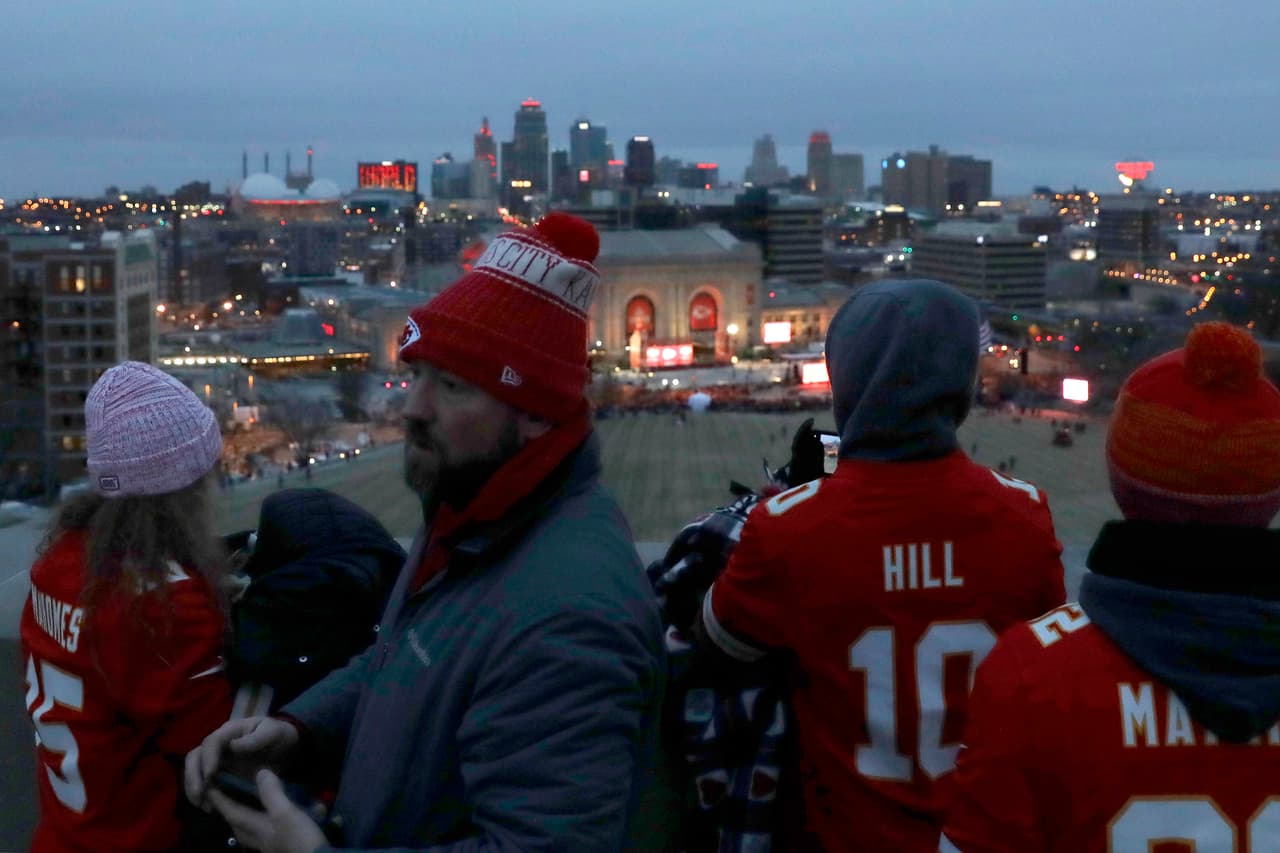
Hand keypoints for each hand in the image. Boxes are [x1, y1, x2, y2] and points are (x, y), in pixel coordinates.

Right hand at [184, 716, 299, 809]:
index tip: (210, 775)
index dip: (208, 758)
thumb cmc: (278, 735)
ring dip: (193, 788)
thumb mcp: (273, 733)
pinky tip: (208, 807)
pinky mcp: (218, 772)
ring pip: (194, 770)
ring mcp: (216, 757)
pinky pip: (203, 782)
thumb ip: (256, 738)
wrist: (285, 746)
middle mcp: (218, 743)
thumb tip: (232, 745)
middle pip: (195, 756)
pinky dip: (201, 794)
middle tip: (200, 795)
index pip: (211, 742)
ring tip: (203, 805)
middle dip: (193, 776)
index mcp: (230, 730)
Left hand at [208, 768, 326, 852]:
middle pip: (239, 827)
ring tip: (252, 807)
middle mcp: (260, 839)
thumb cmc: (297, 837)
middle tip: (229, 800)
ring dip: (251, 820)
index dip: (221, 799)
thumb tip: (260, 772)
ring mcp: (272, 846)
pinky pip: (272, 834)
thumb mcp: (285, 812)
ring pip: (255, 832)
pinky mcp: (286, 848)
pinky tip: (283, 818)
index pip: (232, 812)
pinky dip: (273, 824)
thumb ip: (271, 793)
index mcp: (256, 828)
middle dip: (232, 813)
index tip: (209, 787)